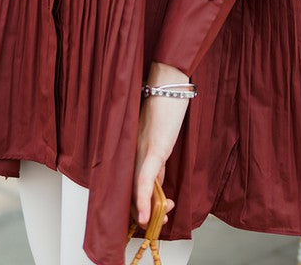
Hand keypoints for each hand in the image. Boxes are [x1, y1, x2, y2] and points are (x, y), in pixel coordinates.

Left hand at [133, 62, 189, 229]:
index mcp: (133, 151)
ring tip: (160, 217)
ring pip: (137, 190)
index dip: (139, 205)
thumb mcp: (160, 140)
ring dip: (148, 211)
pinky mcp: (153, 149)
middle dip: (145, 212)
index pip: (130, 185)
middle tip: (160, 218)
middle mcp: (133, 153)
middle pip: (131, 191)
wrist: (169, 83)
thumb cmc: (166, 106)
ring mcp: (142, 152)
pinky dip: (143, 200)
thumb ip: (155, 161)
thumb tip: (157, 184)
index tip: (153, 212)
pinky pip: (145, 180)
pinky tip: (145, 215)